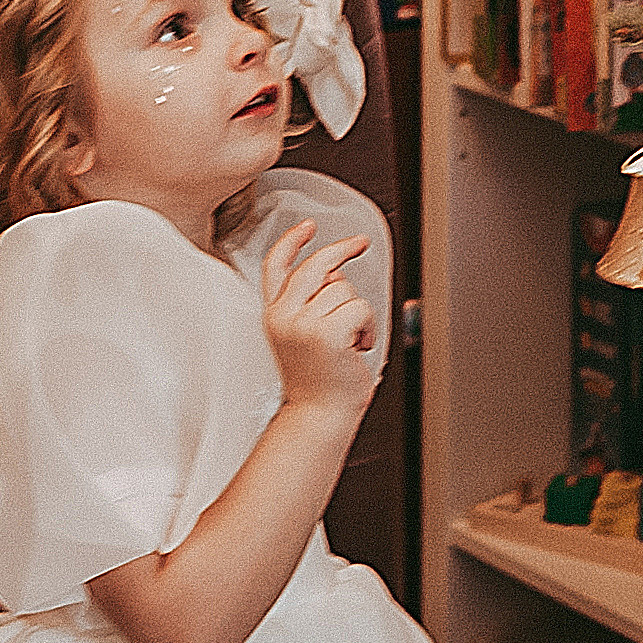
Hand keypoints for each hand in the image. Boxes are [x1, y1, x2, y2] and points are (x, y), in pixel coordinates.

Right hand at [263, 220, 377, 428]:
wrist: (318, 416)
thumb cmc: (317, 382)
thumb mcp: (300, 337)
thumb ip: (309, 304)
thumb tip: (334, 274)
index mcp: (275, 315)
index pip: (276, 266)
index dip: (291, 241)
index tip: (307, 226)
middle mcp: (285, 316)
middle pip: (317, 266)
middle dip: (343, 249)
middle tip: (359, 243)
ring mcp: (305, 324)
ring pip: (345, 289)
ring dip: (357, 312)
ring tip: (350, 341)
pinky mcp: (328, 333)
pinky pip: (360, 308)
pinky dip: (367, 327)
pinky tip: (358, 347)